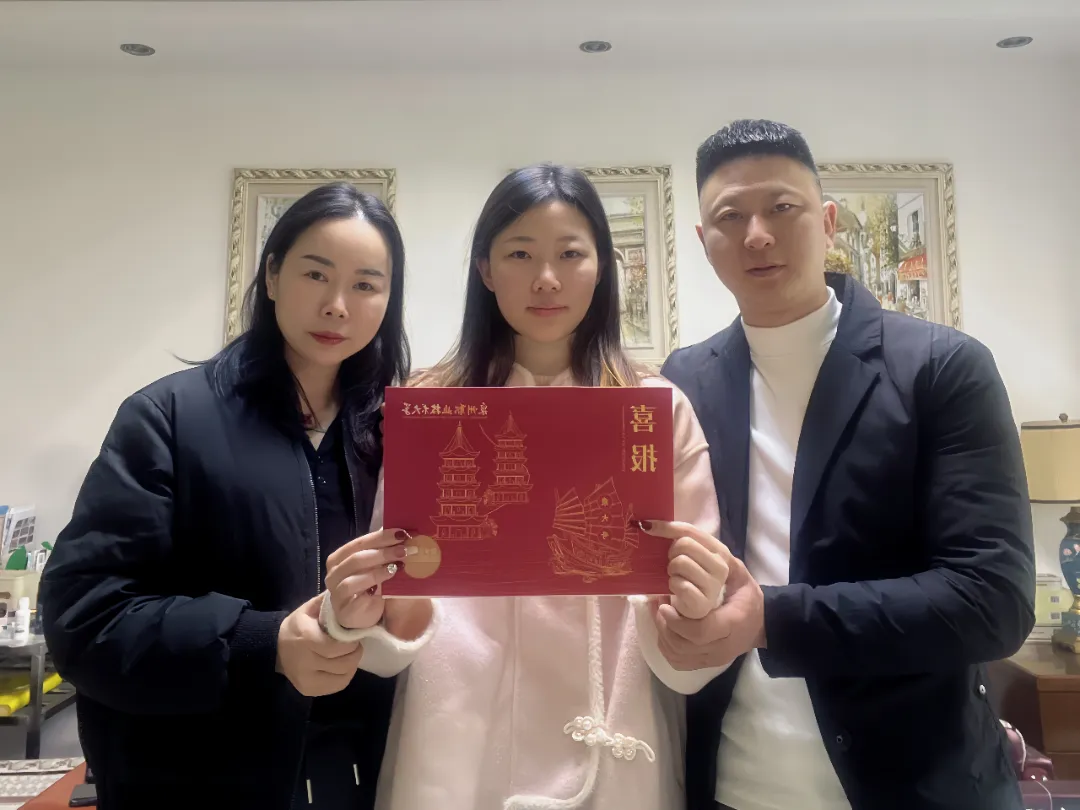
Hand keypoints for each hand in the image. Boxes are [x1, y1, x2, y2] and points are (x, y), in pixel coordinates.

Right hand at [277, 595, 364, 695]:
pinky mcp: (309, 690)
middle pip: (343, 663)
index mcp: (307, 638)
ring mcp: (306, 680)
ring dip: (351, 665)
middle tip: (354, 645)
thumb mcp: (309, 609)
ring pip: (343, 676)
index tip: (354, 636)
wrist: (275, 649)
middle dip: (354, 653)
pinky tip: (340, 667)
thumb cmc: (298, 627)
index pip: (338, 647)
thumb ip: (328, 603)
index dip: (352, 642)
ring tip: (347, 655)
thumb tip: (348, 594)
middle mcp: (305, 662)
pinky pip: (337, 686)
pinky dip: (344, 676)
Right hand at [325, 528, 412, 629]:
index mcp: (340, 557)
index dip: (381, 537)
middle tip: (404, 550)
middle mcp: (335, 572)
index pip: (360, 542)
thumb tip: (404, 533)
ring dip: (377, 568)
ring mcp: (336, 591)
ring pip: (353, 575)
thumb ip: (384, 551)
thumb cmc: (369, 586)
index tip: (402, 533)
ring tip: (397, 566)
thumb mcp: (376, 566)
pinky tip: (386, 585)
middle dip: (382, 551)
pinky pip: (357, 596)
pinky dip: (372, 586)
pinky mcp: (344, 608)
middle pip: (357, 557)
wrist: (363, 616)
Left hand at [639, 520, 730, 618]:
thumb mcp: (687, 555)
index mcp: (719, 551)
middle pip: (684, 544)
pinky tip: (677, 591)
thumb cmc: (688, 578)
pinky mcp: (703, 604)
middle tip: (672, 565)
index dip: (666, 526)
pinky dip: (673, 585)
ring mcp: (714, 586)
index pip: (690, 530)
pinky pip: (680, 584)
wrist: (693, 610)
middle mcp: (721, 567)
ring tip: (676, 578)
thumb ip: (675, 537)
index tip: (646, 526)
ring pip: (681, 562)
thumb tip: (645, 524)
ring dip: (672, 571)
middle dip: (672, 554)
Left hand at [650, 554, 764, 670]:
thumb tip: (686, 539)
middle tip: (659, 604)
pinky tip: (665, 627)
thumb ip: (719, 561)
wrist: (761, 625)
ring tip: (660, 611)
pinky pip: (677, 661)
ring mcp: (713, 659)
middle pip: (684, 645)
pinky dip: (665, 645)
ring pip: (678, 655)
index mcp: (734, 622)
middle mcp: (723, 647)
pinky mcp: (704, 665)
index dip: (678, 621)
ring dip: (663, 633)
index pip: (701, 630)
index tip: (666, 603)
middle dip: (665, 625)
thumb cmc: (747, 595)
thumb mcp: (739, 573)